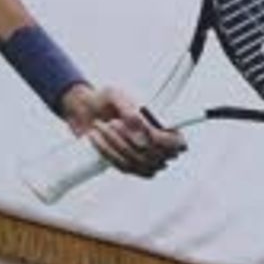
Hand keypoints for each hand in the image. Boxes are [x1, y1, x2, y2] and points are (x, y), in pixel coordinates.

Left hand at [58, 82, 185, 178]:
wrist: (85, 108)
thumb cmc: (106, 99)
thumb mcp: (117, 97)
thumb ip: (131, 113)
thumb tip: (142, 137)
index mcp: (162, 123)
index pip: (177, 142)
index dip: (167, 142)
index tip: (149, 132)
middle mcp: (155, 144)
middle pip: (153, 156)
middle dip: (129, 139)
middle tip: (114, 122)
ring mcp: (141, 158)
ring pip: (135, 162)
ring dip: (115, 145)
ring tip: (101, 126)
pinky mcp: (125, 165)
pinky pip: (121, 166)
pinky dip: (107, 152)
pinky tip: (96, 137)